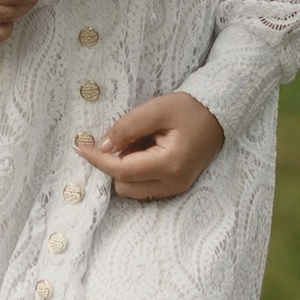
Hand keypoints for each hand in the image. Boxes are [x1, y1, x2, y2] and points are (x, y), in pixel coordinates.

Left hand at [77, 92, 224, 201]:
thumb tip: (102, 145)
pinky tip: (147, 149)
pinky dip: (137, 171)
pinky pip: (144, 186)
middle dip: (115, 164)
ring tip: (141, 141)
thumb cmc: (189, 109)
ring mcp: (176, 189)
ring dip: (126, 168)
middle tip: (126, 137)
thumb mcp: (156, 110)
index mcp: (169, 165)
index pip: (121, 171)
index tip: (80, 146)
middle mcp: (172, 184)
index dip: (97, 159)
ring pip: (132, 189)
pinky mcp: (175, 187)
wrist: (219, 116)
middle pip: (124, 186)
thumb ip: (127, 127)